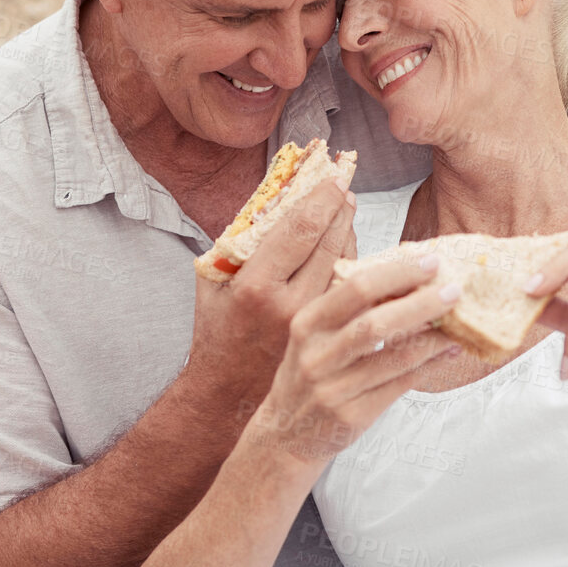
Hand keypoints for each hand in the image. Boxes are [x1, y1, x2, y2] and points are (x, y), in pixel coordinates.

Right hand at [187, 177, 358, 403]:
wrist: (229, 391)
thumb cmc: (217, 330)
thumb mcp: (212, 279)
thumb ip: (237, 239)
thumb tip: (271, 196)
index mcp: (255, 286)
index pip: (299, 228)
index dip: (322, 197)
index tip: (335, 175)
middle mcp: (289, 304)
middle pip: (329, 242)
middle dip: (341, 208)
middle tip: (347, 184)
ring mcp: (314, 324)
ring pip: (346, 265)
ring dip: (351, 233)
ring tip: (350, 209)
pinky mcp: (330, 338)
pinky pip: (350, 291)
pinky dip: (355, 266)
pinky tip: (352, 247)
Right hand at [248, 254, 463, 465]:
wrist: (286, 433)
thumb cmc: (309, 376)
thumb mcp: (314, 336)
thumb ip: (349, 309)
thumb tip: (407, 278)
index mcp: (308, 324)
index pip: (355, 289)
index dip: (397, 274)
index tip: (429, 262)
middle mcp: (317, 354)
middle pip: (376, 322)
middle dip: (421, 303)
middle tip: (454, 290)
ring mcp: (333, 388)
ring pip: (395, 356)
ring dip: (434, 338)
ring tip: (458, 324)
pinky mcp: (353, 415)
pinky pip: (401, 384)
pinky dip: (430, 366)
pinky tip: (447, 353)